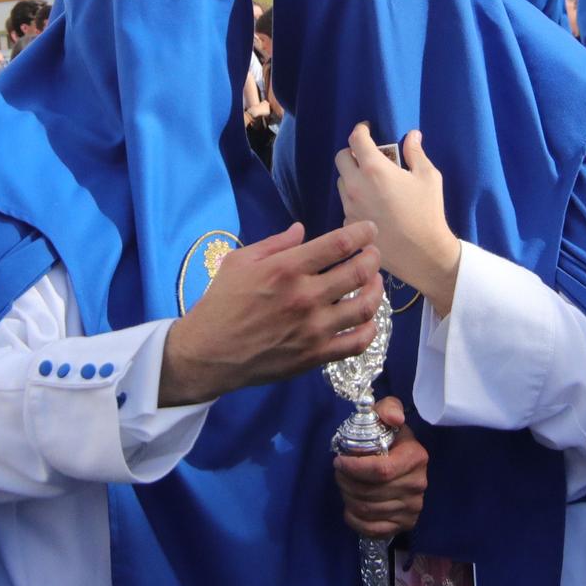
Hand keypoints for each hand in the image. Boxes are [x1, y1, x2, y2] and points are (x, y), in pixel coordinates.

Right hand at [160, 221, 382, 406]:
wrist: (209, 352)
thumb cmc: (221, 302)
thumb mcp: (239, 262)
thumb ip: (274, 244)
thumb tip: (302, 230)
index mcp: (286, 269)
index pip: (339, 244)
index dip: (362, 234)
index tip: (369, 231)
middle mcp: (305, 297)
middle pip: (358, 272)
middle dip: (373, 258)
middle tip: (373, 255)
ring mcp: (313, 329)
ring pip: (364, 307)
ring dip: (376, 291)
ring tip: (373, 283)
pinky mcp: (316, 355)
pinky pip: (357, 343)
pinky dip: (370, 329)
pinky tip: (368, 319)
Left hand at [334, 126, 460, 313]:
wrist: (422, 254)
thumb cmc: (427, 212)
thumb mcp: (428, 177)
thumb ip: (416, 153)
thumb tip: (412, 135)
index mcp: (374, 169)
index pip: (356, 139)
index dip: (361, 130)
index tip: (367, 129)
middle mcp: (355, 185)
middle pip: (341, 158)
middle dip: (353, 152)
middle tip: (368, 157)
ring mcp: (349, 207)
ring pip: (342, 182)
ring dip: (353, 177)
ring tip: (372, 184)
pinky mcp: (347, 225)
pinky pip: (346, 204)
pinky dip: (356, 200)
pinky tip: (373, 208)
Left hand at [334, 398, 427, 537]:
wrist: (404, 464)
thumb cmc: (390, 438)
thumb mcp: (387, 416)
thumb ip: (388, 409)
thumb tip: (394, 419)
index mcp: (416, 457)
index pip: (380, 470)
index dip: (354, 468)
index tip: (339, 461)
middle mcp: (418, 484)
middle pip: (370, 492)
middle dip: (346, 482)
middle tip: (339, 473)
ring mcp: (413, 507)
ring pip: (368, 509)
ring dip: (348, 498)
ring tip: (345, 486)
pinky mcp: (406, 524)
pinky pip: (373, 529)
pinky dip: (355, 520)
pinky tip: (350, 507)